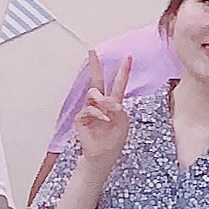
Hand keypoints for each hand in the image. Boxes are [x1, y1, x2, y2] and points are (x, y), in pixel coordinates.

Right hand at [73, 51, 134, 165]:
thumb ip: (118, 110)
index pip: (118, 84)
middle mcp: (100, 104)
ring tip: (109, 111)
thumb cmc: (113, 141)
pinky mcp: (81, 118)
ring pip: (93, 94)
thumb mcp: (123, 123)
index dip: (122, 71)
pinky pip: (89, 109)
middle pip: (97, 81)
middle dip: (95, 66)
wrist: (102, 156)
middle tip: (92, 52)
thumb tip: (108, 100)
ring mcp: (89, 110)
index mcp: (113, 104)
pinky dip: (98, 113)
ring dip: (102, 100)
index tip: (127, 57)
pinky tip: (104, 120)